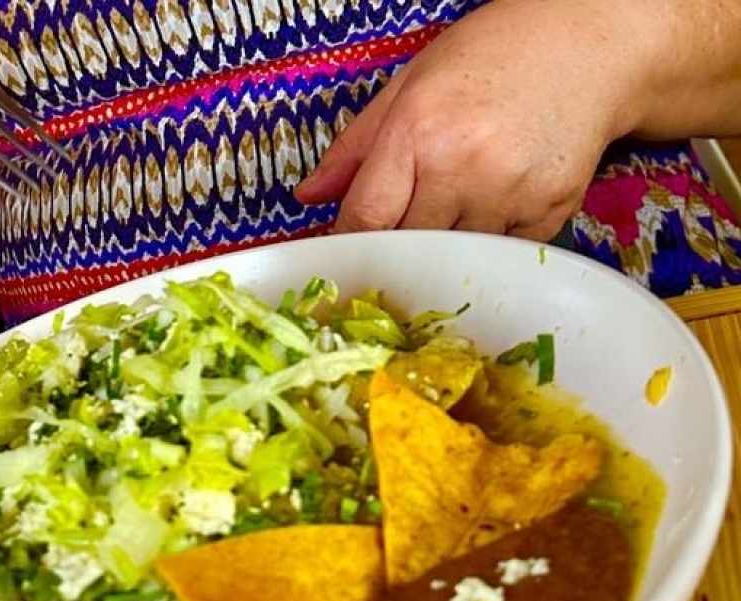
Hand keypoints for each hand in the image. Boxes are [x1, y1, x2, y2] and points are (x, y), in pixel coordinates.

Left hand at [295, 0, 644, 238]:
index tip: (346, 252)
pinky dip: (487, 243)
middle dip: (397, 243)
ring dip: (444, 244)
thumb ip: (355, 147)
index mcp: (418, 130)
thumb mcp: (412, 84)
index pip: (364, 218)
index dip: (350, 241)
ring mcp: (508, 194)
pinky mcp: (546, 213)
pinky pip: (496, 255)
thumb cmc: (493, 58)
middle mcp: (462, 166)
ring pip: (450, 258)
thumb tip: (307, 198)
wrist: (592, 44)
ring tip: (458, 203)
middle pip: (405, 246)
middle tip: (403, 229)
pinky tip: (496, 202)